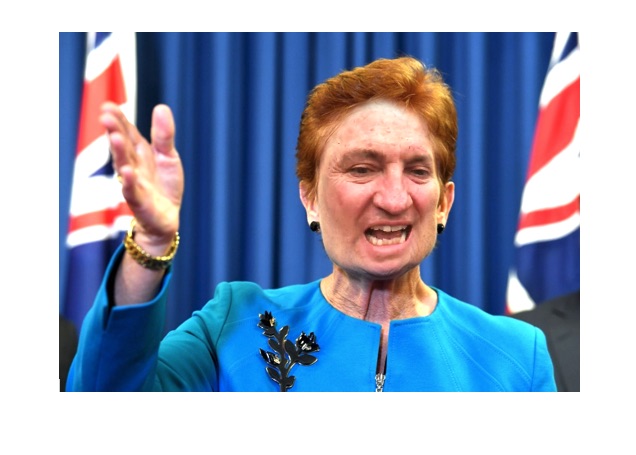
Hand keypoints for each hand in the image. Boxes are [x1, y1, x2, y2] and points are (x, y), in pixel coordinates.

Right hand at [100, 102, 183, 246]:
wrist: (165, 217)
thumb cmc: (163, 185)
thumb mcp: (168, 156)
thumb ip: (163, 135)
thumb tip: (161, 106)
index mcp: (139, 152)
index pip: (127, 132)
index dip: (119, 119)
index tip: (108, 105)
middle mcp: (133, 165)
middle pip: (123, 147)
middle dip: (114, 131)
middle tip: (105, 116)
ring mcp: (134, 183)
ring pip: (125, 166)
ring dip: (119, 152)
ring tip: (115, 137)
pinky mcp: (140, 202)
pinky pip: (132, 191)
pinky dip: (129, 182)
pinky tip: (127, 172)